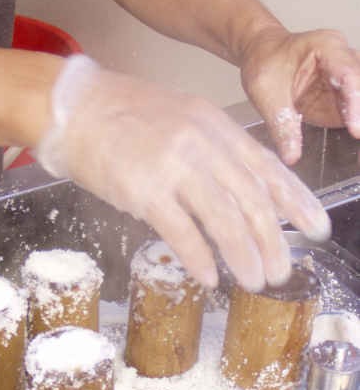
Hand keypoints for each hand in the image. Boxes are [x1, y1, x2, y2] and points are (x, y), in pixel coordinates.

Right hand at [36, 56, 330, 291]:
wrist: (74, 107)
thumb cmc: (124, 116)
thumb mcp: (181, 119)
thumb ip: (211, 151)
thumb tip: (235, 195)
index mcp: (215, 126)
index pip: (267, 167)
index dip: (295, 200)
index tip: (315, 227)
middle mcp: (202, 144)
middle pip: (251, 199)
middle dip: (274, 241)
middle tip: (283, 271)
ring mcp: (173, 165)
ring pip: (224, 219)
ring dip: (243, 255)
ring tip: (255, 281)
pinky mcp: (143, 189)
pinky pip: (181, 231)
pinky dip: (199, 257)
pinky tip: (209, 277)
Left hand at [241, 27, 359, 164]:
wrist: (260, 56)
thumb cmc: (264, 64)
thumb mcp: (266, 95)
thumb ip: (282, 125)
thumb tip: (292, 155)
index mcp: (327, 47)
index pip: (348, 75)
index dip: (355, 104)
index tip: (356, 130)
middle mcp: (344, 58)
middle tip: (357, 135)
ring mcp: (347, 76)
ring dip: (358, 117)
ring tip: (355, 135)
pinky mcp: (344, 95)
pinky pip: (355, 109)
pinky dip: (355, 123)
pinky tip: (353, 136)